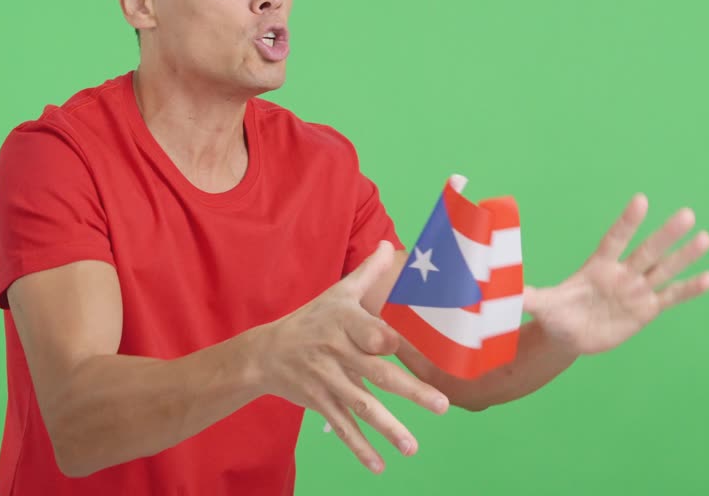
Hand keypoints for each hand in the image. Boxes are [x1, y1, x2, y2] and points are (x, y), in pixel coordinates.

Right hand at [254, 240, 449, 473]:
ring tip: (413, 447)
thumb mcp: (337, 294)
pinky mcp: (319, 402)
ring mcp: (327, 381)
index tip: (401, 346)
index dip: (383, 338)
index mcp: (343, 323)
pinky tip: (380, 465)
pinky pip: (342, 427)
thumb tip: (391, 244)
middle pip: (376, 373)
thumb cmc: (312, 319)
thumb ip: (368, 274)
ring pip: (362, 406)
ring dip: (388, 428)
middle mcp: (336, 352)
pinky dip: (360, 448)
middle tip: (443, 404)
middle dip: (410, 390)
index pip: (369, 331)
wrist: (265, 353)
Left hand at [523, 194, 708, 354]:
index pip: (615, 239)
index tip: (641, 200)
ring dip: (684, 256)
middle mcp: (621, 274)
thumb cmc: (556, 315)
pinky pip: (670, 297)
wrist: (570, 336)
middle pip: (647, 251)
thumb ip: (528, 296)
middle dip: (666, 234)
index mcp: (597, 266)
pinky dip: (688, 289)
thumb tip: (506, 290)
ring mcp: (636, 290)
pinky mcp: (646, 310)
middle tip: (687, 214)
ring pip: (663, 269)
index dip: (627, 222)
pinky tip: (708, 278)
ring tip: (704, 238)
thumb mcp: (542, 307)